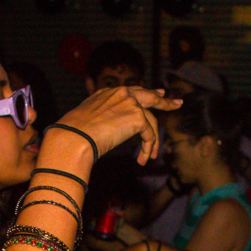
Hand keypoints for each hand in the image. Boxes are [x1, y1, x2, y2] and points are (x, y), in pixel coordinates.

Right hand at [54, 87, 181, 164]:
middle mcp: (121, 93)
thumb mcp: (87, 119)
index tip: (158, 94)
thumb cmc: (73, 133)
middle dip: (165, 101)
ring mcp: (131, 103)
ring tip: (151, 156)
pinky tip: (142, 159)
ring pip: (150, 122)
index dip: (146, 94)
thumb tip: (105, 129)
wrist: (75, 136)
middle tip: (176, 104)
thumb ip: (101, 118)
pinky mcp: (137, 116)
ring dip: (152, 141)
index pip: (132, 92)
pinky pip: (149, 135)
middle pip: (149, 97)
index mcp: (108, 93)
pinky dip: (148, 148)